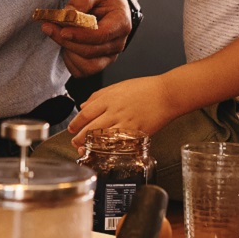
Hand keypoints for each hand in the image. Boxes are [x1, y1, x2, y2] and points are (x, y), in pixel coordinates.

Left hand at [40, 0, 132, 77]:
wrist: (110, 9)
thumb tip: (69, 12)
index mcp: (121, 23)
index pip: (101, 35)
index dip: (80, 36)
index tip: (62, 31)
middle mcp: (117, 43)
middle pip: (90, 51)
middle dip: (66, 41)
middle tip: (48, 27)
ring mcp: (109, 56)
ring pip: (86, 65)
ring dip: (68, 52)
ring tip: (58, 34)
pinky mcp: (99, 63)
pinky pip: (81, 71)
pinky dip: (70, 60)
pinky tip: (66, 44)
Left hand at [67, 74, 183, 146]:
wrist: (166, 94)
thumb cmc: (146, 88)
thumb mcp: (119, 86)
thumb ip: (99, 95)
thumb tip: (84, 105)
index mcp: (109, 98)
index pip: (86, 113)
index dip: (76, 122)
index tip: (71, 128)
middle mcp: (114, 110)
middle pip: (91, 127)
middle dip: (79, 137)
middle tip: (75, 142)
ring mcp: (125, 122)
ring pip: (102, 137)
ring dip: (91, 145)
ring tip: (85, 149)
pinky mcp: (135, 132)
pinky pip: (118, 143)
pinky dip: (109, 148)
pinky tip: (104, 151)